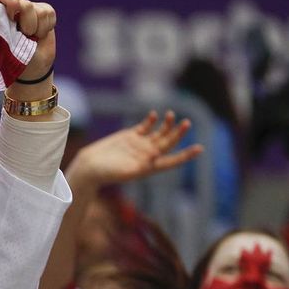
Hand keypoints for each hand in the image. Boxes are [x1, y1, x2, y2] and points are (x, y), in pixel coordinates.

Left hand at [0, 0, 55, 97]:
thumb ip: (1, 28)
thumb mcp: (0, 47)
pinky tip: (39, 35)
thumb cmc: (10, 60)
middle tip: (22, 37)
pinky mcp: (44, 11)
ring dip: (36, 29)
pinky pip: (48, 13)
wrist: (31, 69)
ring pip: (38, 10)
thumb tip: (7, 15)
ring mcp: (29, 8)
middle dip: (25, 24)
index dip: (7, 0)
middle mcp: (12, 7)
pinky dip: (45, 28)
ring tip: (30, 39)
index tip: (10, 15)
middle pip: (23, 4)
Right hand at [67, 110, 203, 190]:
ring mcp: (139, 145)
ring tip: (171, 114)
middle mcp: (147, 155)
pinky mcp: (130, 136)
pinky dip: (150, 120)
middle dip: (178, 134)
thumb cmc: (105, 174)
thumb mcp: (125, 171)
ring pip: (158, 132)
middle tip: (187, 123)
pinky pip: (144, 126)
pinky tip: (154, 114)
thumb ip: (140, 164)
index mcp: (149, 167)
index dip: (186, 155)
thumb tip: (155, 155)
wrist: (89, 167)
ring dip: (166, 124)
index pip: (172, 160)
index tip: (199, 149)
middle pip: (167, 143)